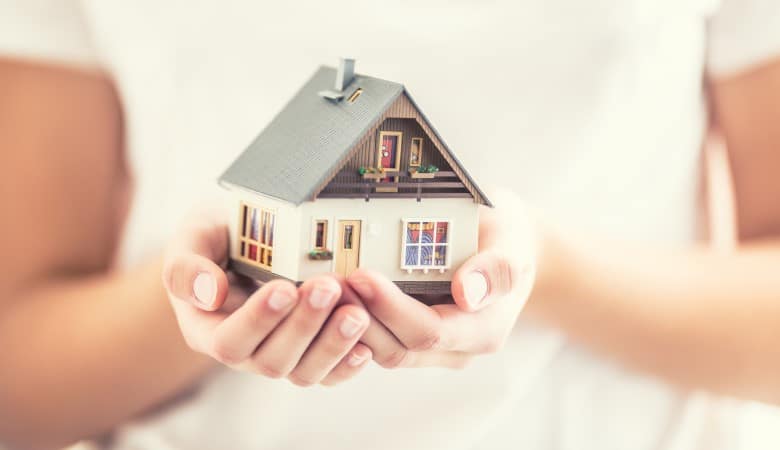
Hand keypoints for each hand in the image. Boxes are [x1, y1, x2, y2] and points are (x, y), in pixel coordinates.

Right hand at [162, 210, 372, 385]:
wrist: (249, 237)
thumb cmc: (220, 234)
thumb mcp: (194, 235)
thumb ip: (186, 264)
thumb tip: (208, 293)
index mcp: (208, 328)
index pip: (229, 340)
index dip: (258, 320)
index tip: (284, 288)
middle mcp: (245, 350)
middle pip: (271, 361)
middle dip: (303, 326)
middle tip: (328, 286)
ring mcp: (281, 354)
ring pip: (304, 372)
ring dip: (332, 344)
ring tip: (356, 313)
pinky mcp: (311, 354)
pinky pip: (330, 374)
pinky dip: (348, 363)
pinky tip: (366, 344)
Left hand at [344, 188, 537, 367]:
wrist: (504, 244)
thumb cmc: (508, 239)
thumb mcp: (513, 240)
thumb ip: (497, 268)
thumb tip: (468, 292)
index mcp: (483, 330)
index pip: (429, 331)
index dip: (391, 308)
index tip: (362, 275)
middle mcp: (455, 346)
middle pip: (397, 347)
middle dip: (359, 315)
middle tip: (328, 281)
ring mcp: (429, 344)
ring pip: (379, 347)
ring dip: (348, 319)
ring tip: (323, 285)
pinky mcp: (406, 333)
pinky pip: (374, 336)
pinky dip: (351, 316)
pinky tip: (331, 290)